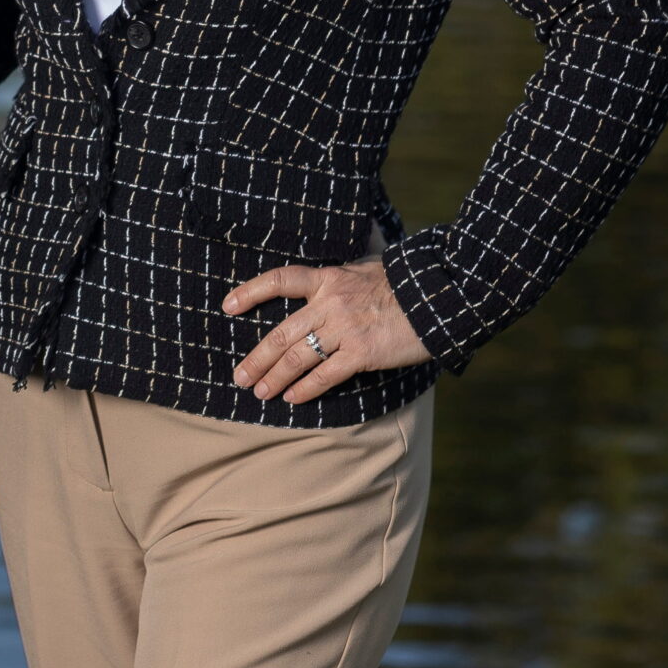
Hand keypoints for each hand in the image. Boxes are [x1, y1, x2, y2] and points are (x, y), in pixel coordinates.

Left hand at [224, 259, 430, 404]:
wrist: (439, 295)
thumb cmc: (406, 282)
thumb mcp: (367, 268)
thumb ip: (342, 277)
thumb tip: (325, 282)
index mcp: (329, 278)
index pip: (281, 280)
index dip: (251, 292)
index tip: (227, 305)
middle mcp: (331, 303)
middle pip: (281, 333)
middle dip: (256, 358)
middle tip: (239, 377)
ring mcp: (345, 329)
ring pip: (297, 358)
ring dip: (274, 378)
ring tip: (260, 393)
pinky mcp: (362, 353)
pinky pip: (325, 375)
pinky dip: (306, 389)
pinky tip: (293, 399)